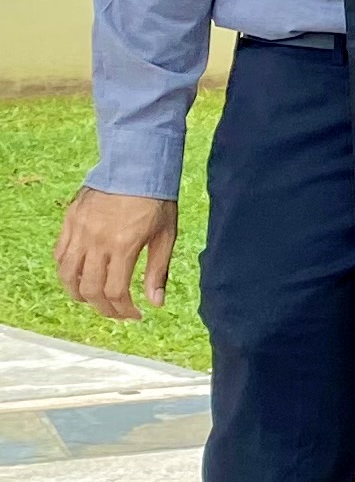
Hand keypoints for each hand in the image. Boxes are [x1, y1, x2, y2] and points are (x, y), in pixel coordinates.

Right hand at [55, 188, 179, 321]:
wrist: (136, 166)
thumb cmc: (156, 201)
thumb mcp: (166, 236)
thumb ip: (158, 271)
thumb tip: (156, 303)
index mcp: (123, 247)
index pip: (115, 292)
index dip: (124, 310)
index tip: (135, 315)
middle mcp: (97, 242)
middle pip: (89, 289)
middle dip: (104, 308)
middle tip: (117, 312)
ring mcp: (79, 232)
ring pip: (67, 275)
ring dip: (79, 294)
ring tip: (95, 300)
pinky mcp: (70, 222)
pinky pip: (60, 255)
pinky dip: (67, 272)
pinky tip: (81, 277)